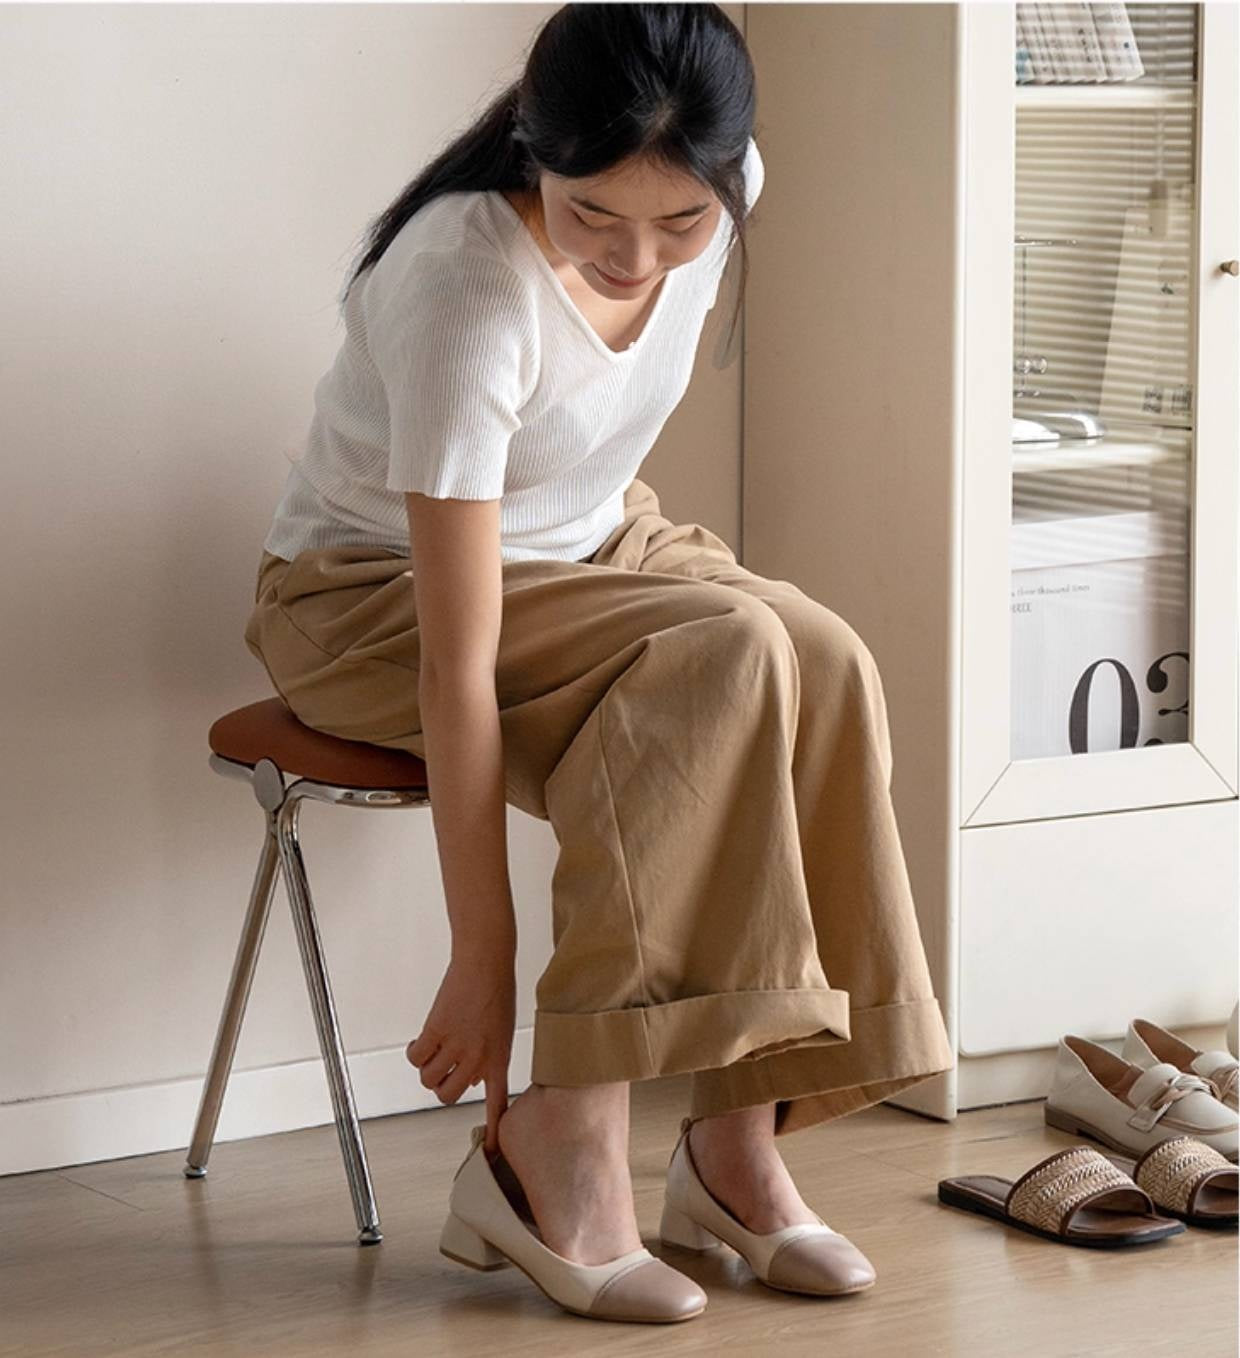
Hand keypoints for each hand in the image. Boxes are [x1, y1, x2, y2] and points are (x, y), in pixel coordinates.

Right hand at [405, 952, 515, 1154]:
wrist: (487, 961)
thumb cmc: (497, 991)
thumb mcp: (501, 1030)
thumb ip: (487, 1058)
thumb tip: (469, 1080)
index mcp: (499, 1058)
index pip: (497, 1102)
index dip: (492, 1130)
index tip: (490, 1151)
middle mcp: (478, 1057)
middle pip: (447, 1095)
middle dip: (441, 1086)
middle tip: (442, 1068)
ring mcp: (456, 1045)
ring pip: (428, 1078)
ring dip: (426, 1066)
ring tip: (434, 1048)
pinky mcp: (436, 1030)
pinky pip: (415, 1057)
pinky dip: (413, 1052)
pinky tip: (420, 1040)